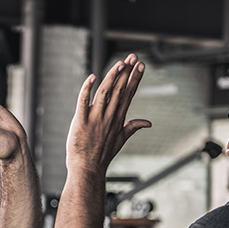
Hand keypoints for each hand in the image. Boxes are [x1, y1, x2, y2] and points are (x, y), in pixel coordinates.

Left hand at [66, 54, 151, 178]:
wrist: (87, 170)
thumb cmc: (101, 156)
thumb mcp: (121, 140)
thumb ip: (133, 127)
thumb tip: (148, 122)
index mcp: (118, 119)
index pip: (128, 94)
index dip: (134, 79)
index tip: (141, 65)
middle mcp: (108, 117)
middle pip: (120, 90)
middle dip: (127, 72)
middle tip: (133, 57)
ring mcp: (95, 119)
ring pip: (105, 93)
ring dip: (112, 77)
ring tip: (120, 63)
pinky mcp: (81, 121)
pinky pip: (83, 102)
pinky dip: (87, 89)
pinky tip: (92, 77)